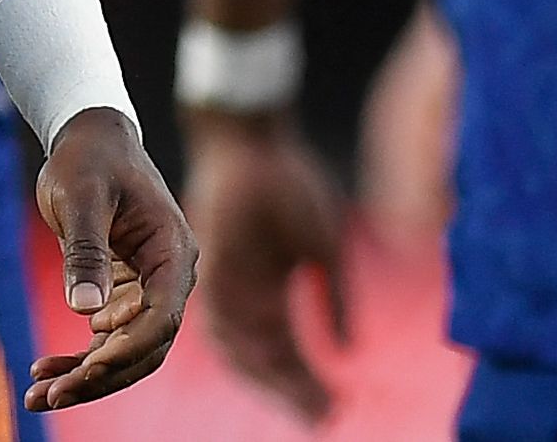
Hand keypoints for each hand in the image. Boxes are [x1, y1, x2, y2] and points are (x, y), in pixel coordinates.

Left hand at [28, 106, 197, 409]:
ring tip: (39, 395)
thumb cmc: (89, 160)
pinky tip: (46, 369)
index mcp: (173, 252)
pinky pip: (107, 338)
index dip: (129, 347)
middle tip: (52, 397)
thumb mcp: (82, 197)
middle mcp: (169, 278)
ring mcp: (147, 289)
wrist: (89, 138)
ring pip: (125, 350)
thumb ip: (86, 251)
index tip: (91, 365)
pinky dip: (79, 357)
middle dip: (101, 376)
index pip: (162, 316)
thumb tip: (85, 312)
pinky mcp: (124, 294)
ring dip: (87, 376)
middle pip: (145, 346)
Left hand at [183, 112, 353, 423]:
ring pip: (241, 347)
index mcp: (269, 293)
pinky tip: (263, 365)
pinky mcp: (208, 267)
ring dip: (270, 377)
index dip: (308, 381)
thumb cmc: (289, 185)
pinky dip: (237, 345)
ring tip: (303, 400)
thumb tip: (347, 348)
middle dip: (292, 390)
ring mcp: (224, 284)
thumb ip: (333, 298)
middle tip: (319, 418)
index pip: (288, 350)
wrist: (251, 142)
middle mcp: (244, 298)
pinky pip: (216, 317)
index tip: (334, 410)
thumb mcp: (323, 247)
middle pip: (265, 359)